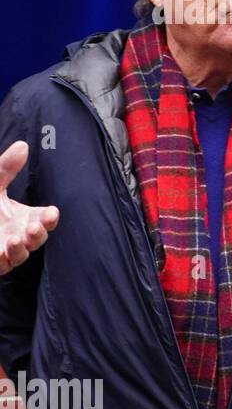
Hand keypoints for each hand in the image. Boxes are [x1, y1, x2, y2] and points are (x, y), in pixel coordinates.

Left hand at [0, 141, 58, 275]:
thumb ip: (6, 168)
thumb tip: (23, 145)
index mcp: (24, 217)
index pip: (44, 219)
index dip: (49, 217)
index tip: (51, 212)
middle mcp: (19, 233)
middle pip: (37, 238)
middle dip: (39, 233)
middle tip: (35, 227)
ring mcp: (7, 249)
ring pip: (22, 253)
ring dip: (23, 248)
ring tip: (17, 238)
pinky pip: (4, 263)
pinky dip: (7, 257)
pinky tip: (6, 247)